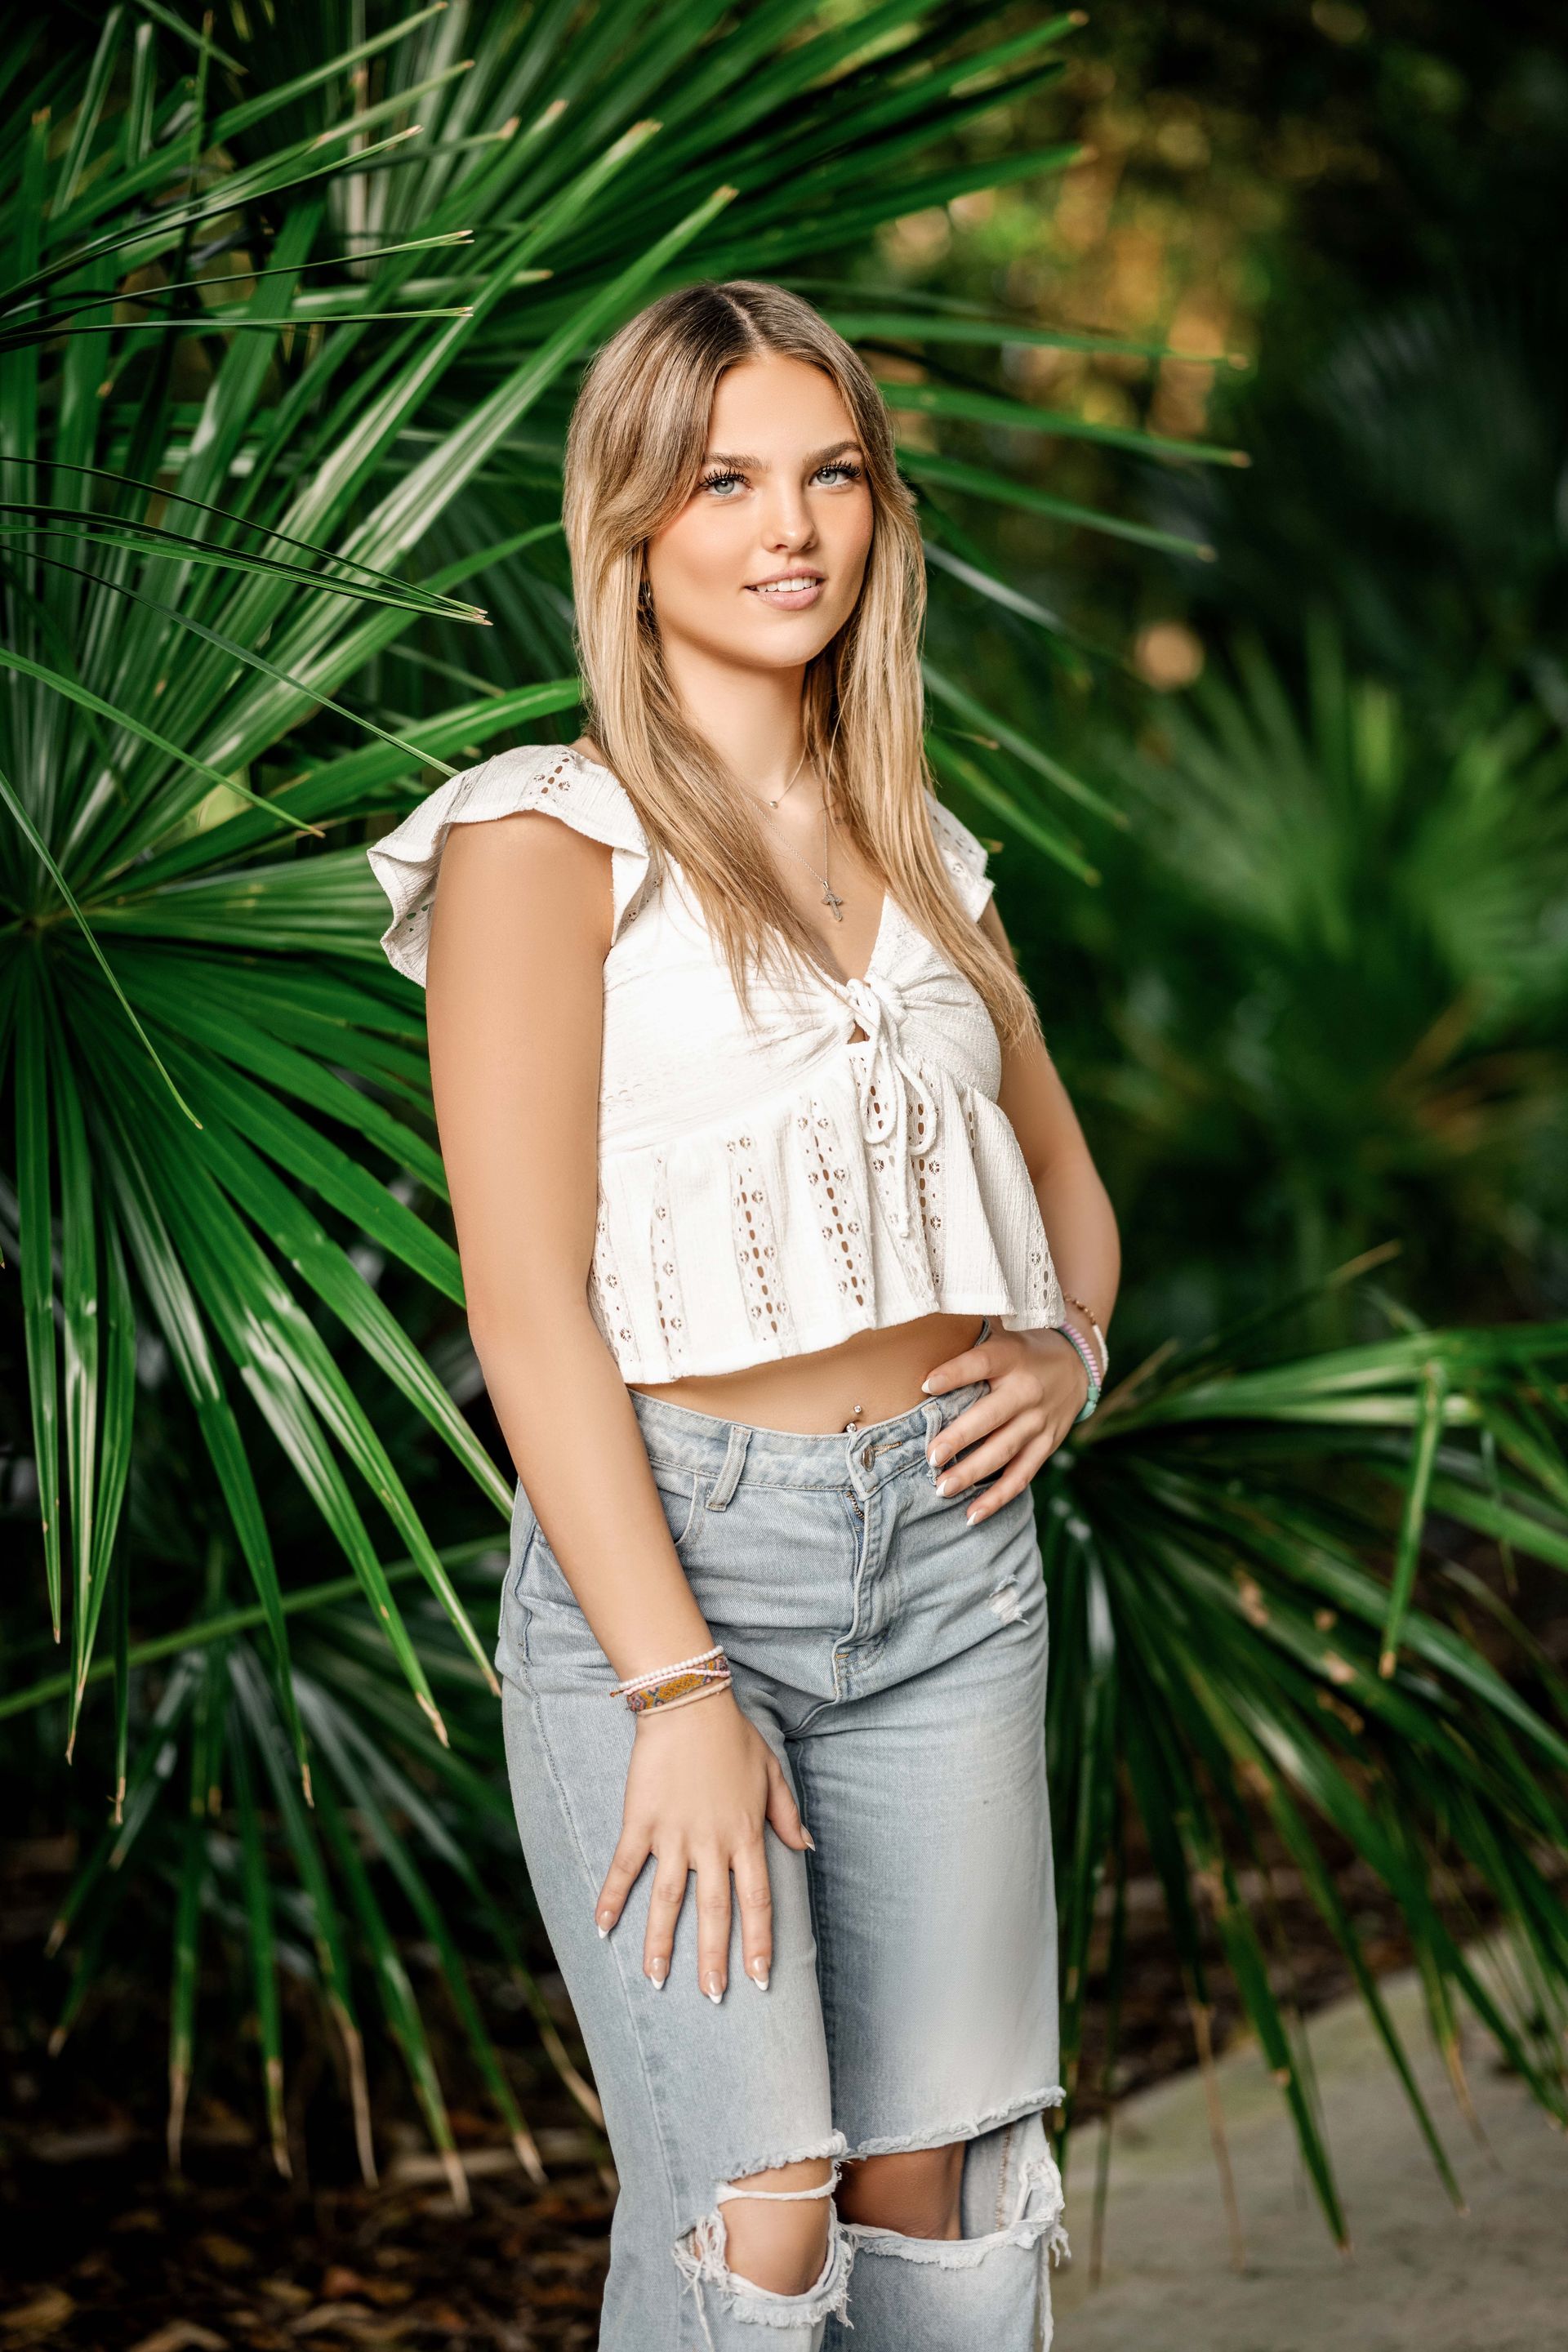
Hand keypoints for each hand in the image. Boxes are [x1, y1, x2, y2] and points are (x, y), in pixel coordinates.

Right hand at [593, 1687, 813, 1997]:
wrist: (688, 1704)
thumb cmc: (733, 1736)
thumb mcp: (772, 1773)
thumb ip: (787, 1813)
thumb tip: (806, 1846)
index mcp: (747, 1835)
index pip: (757, 1901)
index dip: (759, 1943)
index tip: (760, 1979)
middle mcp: (712, 1844)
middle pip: (714, 1913)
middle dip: (713, 1959)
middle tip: (711, 1997)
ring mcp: (674, 1835)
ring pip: (668, 1902)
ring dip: (661, 1944)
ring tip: (656, 1980)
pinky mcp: (641, 1822)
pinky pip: (624, 1868)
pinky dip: (611, 1898)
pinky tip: (602, 1928)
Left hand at [921, 1324, 1092, 1524]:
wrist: (1077, 1362)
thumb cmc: (1021, 1350)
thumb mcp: (1001, 1335)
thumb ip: (967, 1344)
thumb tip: (916, 1349)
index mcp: (1012, 1357)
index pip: (982, 1363)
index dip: (955, 1373)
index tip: (925, 1385)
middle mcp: (1028, 1390)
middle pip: (992, 1416)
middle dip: (960, 1438)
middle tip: (930, 1456)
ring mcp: (1039, 1421)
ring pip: (1004, 1451)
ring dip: (973, 1473)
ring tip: (942, 1489)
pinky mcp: (1046, 1445)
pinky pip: (1021, 1476)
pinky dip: (997, 1498)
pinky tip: (972, 1514)